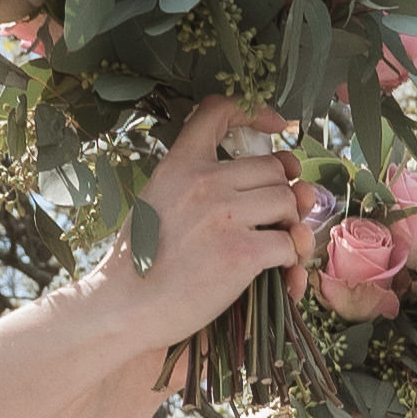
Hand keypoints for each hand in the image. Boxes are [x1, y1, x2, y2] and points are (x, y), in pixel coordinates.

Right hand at [107, 99, 313, 342]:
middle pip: (273, 167)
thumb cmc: (143, 263)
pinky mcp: (240, 253)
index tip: (275, 127)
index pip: (219, 110)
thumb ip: (202, 184)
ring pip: (287, 202)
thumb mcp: (157, 200)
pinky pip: (288, 244)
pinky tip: (280, 275)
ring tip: (280, 247)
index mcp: (179, 164)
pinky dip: (290, 261)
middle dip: (283, 193)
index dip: (254, 111)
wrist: (125, 307)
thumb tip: (287, 181)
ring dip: (291, 226)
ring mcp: (223, 215)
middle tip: (277, 221)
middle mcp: (203, 181)